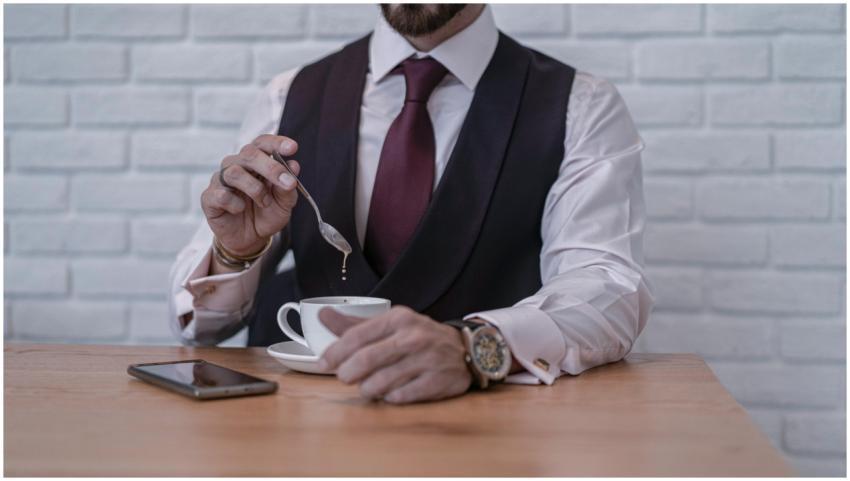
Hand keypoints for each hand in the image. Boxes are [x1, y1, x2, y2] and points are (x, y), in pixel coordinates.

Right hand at [201, 134, 299, 258]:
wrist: (251, 238)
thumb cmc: (266, 214)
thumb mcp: (284, 204)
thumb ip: (288, 187)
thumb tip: (294, 166)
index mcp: (257, 161)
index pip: (263, 143)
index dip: (277, 142)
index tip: (292, 148)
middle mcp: (237, 165)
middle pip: (249, 154)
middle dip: (271, 168)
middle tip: (288, 183)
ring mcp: (221, 180)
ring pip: (234, 172)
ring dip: (255, 189)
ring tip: (264, 202)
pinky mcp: (210, 197)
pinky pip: (221, 194)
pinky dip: (235, 204)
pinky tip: (240, 209)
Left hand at [318, 306, 472, 403]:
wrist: (466, 350)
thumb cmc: (419, 338)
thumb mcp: (391, 324)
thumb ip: (356, 324)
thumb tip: (322, 313)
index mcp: (398, 318)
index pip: (357, 335)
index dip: (335, 352)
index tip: (323, 363)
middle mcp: (413, 337)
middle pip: (366, 360)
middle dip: (348, 373)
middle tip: (344, 378)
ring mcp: (427, 359)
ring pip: (381, 382)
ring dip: (368, 388)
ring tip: (369, 386)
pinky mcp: (438, 381)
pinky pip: (401, 396)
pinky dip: (390, 398)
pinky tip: (391, 393)